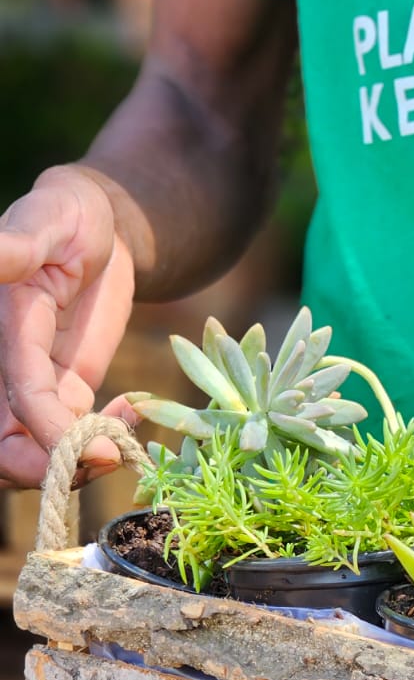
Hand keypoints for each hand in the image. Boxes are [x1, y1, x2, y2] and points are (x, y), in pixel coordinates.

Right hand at [0, 167, 137, 487]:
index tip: (98, 446)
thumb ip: (21, 242)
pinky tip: (135, 409)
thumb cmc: (69, 211)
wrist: (96, 227)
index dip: (50, 430)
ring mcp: (34, 383)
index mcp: (6, 327)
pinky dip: (101, 442)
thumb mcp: (51, 215)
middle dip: (48, 468)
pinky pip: (68, 438)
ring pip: (33, 452)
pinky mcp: (61, 391)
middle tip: (108, 458)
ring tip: (123, 443)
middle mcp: (9, 364)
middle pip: (5, 445)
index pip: (19, 394)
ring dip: (76, 464)